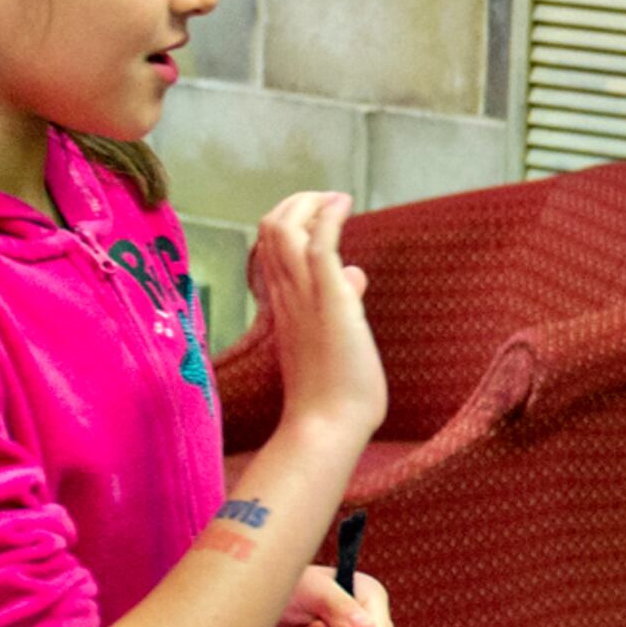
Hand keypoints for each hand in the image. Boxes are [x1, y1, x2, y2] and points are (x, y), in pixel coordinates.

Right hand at [250, 192, 383, 446]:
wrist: (327, 427)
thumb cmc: (333, 395)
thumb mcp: (336, 339)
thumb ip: (341, 302)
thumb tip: (355, 272)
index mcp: (283, 308)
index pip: (270, 253)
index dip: (288, 226)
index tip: (316, 216)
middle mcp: (285, 297)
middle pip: (270, 231)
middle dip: (295, 204)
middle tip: (324, 199)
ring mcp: (303, 296)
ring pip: (284, 229)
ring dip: (309, 204)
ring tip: (335, 198)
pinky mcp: (328, 298)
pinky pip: (320, 243)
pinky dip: (329, 216)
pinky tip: (344, 204)